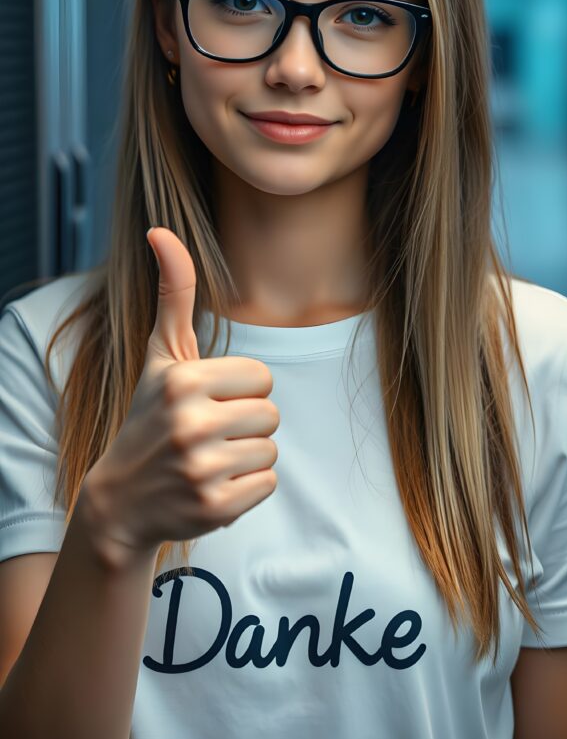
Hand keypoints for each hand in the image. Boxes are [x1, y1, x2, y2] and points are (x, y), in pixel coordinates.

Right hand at [84, 227, 278, 566]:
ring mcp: (201, 469)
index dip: (242, 389)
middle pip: (270, 414)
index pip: (263, 377)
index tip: (209, 401)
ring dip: (247, 455)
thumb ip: (173, 292)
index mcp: (182, 381)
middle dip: (246, 423)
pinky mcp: (215, 508)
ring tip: (209, 458)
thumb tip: (161, 230)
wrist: (122, 498)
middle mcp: (190, 424)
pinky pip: (267, 484)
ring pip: (271, 449)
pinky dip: (247, 488)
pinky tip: (212, 485)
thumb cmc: (150, 415)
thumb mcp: (160, 355)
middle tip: (208, 434)